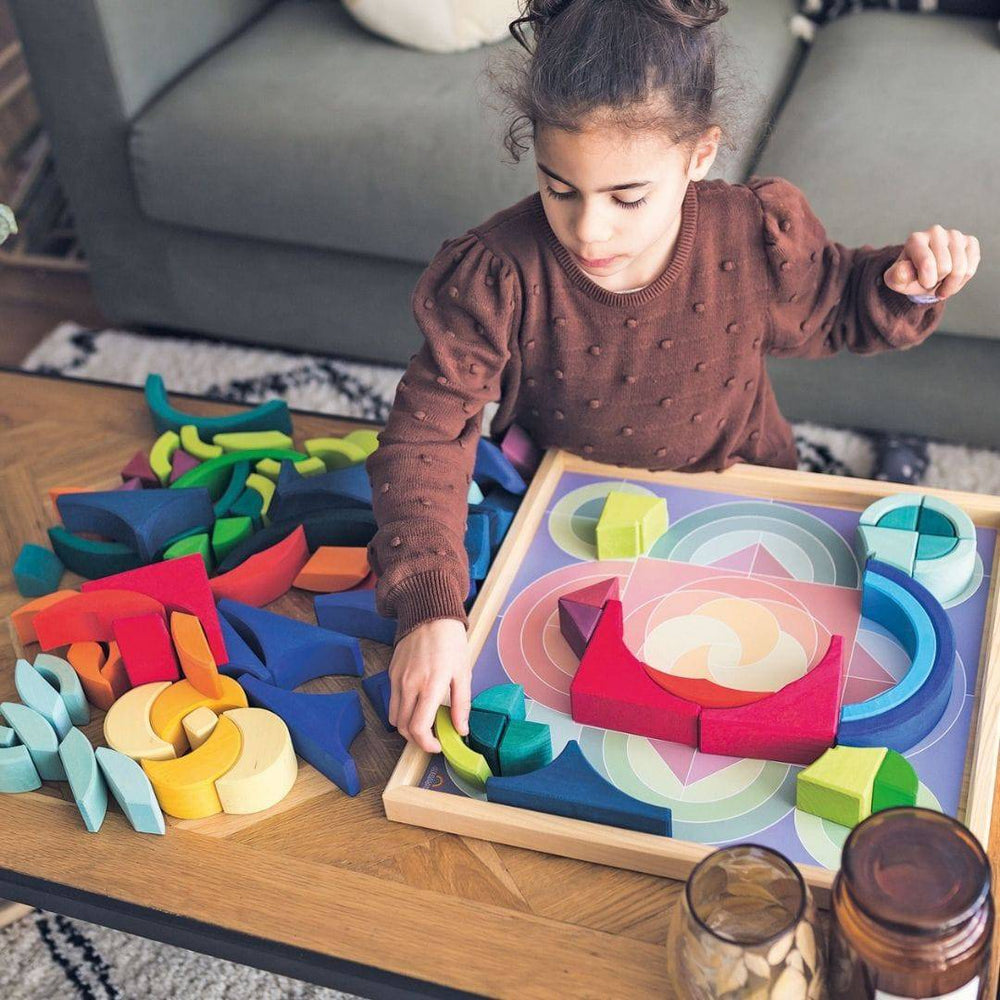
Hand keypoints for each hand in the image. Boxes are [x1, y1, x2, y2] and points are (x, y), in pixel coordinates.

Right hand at [388, 617, 470, 753]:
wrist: (429, 614)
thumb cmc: (450, 642)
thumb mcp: (463, 673)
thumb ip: (461, 704)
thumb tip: (461, 729)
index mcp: (430, 685)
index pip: (418, 728)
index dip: (426, 744)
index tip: (437, 745)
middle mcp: (409, 684)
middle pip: (403, 727)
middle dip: (417, 739)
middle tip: (432, 737)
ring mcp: (397, 679)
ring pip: (394, 716)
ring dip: (407, 726)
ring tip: (425, 721)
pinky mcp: (391, 672)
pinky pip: (393, 700)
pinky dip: (403, 709)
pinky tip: (418, 703)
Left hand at [883, 225, 979, 299]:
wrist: (924, 274)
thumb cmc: (909, 276)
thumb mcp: (897, 280)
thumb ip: (897, 276)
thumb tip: (904, 268)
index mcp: (915, 240)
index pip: (927, 263)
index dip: (927, 281)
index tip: (921, 283)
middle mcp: (935, 232)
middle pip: (945, 268)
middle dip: (938, 282)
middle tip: (931, 281)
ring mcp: (954, 235)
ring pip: (961, 269)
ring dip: (950, 284)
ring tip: (941, 282)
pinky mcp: (970, 242)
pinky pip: (971, 268)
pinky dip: (962, 280)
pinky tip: (952, 278)